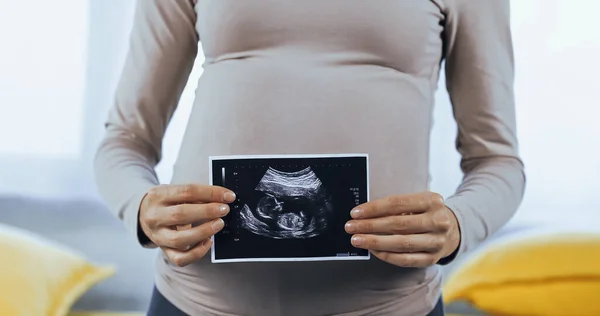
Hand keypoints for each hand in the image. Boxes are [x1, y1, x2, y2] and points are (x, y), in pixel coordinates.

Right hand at [139, 184, 236, 266]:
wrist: (144, 214)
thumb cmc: (166, 201)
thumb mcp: (174, 191)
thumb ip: (194, 194)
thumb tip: (221, 198)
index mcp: (158, 195)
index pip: (187, 191)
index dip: (211, 193)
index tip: (228, 196)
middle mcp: (154, 216)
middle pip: (181, 214)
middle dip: (207, 212)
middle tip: (224, 210)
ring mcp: (157, 236)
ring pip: (180, 239)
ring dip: (204, 232)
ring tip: (219, 224)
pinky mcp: (163, 250)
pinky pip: (180, 258)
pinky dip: (197, 252)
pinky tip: (208, 242)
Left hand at [344, 191, 459, 267]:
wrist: (452, 229)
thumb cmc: (426, 212)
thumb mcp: (417, 202)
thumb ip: (395, 206)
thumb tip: (364, 214)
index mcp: (432, 200)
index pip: (398, 203)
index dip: (374, 208)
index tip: (355, 213)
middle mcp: (438, 221)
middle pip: (398, 224)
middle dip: (370, 226)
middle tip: (351, 227)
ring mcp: (437, 241)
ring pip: (401, 243)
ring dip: (375, 242)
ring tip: (358, 240)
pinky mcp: (433, 258)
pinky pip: (406, 259)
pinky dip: (387, 255)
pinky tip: (373, 250)